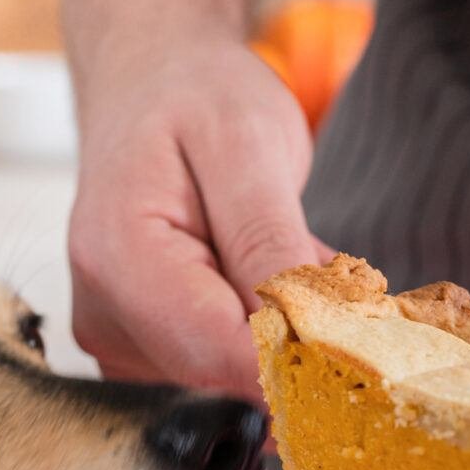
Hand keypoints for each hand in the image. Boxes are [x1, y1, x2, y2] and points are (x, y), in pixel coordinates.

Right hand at [69, 31, 326, 400]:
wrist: (148, 86)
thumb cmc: (195, 99)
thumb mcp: (248, 145)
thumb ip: (268, 242)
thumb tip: (301, 332)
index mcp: (119, 261)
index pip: (217, 353)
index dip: (297, 359)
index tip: (364, 342)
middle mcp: (105, 318)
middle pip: (222, 379)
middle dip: (296, 345)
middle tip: (339, 280)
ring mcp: (119, 345)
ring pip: (228, 383)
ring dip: (284, 340)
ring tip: (291, 261)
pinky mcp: (143, 357)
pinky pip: (218, 374)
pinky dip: (263, 340)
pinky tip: (267, 285)